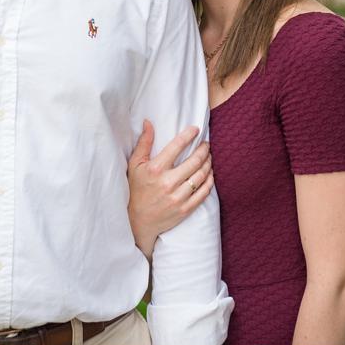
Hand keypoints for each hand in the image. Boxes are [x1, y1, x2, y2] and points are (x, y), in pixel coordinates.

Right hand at [127, 120, 211, 257]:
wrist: (138, 221)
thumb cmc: (136, 189)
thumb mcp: (135, 165)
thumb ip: (143, 143)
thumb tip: (148, 122)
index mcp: (155, 169)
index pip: (177, 146)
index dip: (189, 135)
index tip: (196, 129)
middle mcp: (168, 183)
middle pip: (195, 161)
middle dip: (204, 149)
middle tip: (206, 144)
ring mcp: (178, 197)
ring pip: (202, 175)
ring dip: (208, 163)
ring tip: (208, 157)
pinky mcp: (186, 209)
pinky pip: (204, 191)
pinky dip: (210, 180)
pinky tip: (209, 173)